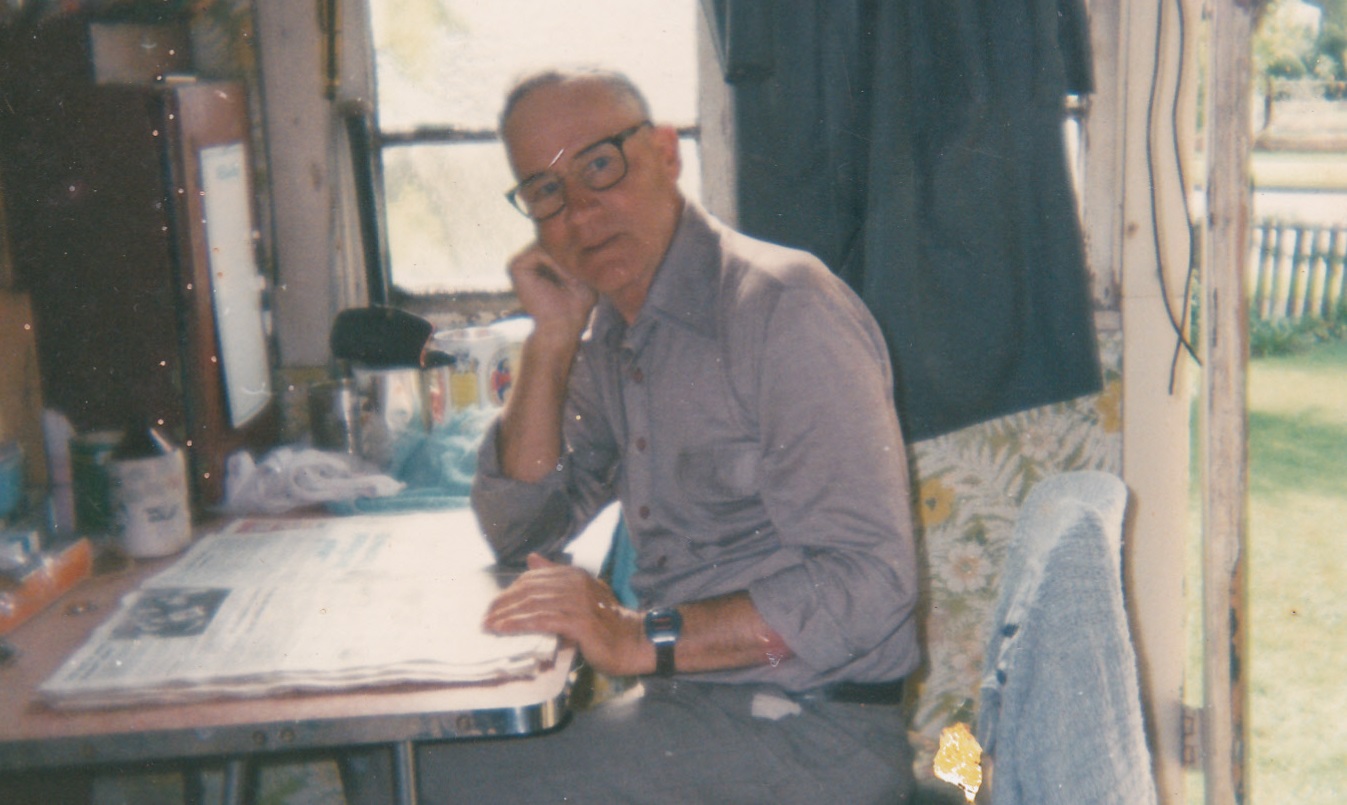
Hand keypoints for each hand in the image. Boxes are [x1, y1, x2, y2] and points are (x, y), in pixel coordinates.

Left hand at [483, 553, 648, 675]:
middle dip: (503, 603)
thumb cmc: (606, 623)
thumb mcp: (582, 593)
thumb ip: (557, 576)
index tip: (495, 606)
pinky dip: (519, 623)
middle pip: (529, 590)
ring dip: (506, 615)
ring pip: (532, 604)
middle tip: (486, 617)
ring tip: (489, 625)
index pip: (533, 579)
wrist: (633, 642)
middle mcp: (575, 584)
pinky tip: (504, 629)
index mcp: (574, 575)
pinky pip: (541, 620)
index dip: (510, 591)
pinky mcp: (578, 622)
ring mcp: (578, 603)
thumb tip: (532, 558)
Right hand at [507, 244, 596, 342]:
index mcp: (540, 262)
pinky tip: (567, 277)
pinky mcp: (516, 266)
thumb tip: (583, 234)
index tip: (589, 264)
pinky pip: (540, 251)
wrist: (562, 327)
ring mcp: (520, 262)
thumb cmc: (575, 306)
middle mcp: (528, 260)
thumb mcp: (582, 275)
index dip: (575, 248)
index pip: (558, 242)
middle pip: (553, 240)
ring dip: (566, 258)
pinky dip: (556, 261)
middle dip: (570, 251)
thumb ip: (578, 256)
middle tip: (583, 273)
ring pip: (548, 244)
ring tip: (576, 279)